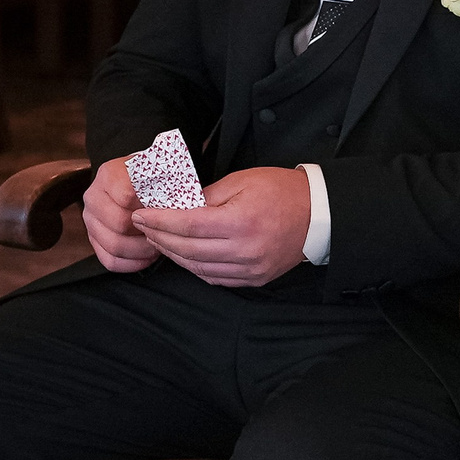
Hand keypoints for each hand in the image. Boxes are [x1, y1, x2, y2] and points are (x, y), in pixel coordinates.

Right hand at [82, 163, 158, 272]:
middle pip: (119, 223)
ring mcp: (91, 219)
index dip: (149, 208)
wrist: (142, 182)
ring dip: (141, 250)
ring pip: (113, 245)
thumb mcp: (159, 172)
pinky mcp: (94, 239)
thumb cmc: (153, 179)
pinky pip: (110, 260)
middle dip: (146, 231)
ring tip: (157, 243)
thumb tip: (167, 208)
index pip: (127, 197)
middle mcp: (94, 196)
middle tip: (164, 231)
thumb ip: (161, 185)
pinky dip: (132, 263)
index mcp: (109, 175)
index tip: (165, 211)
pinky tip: (147, 257)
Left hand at [132, 165, 311, 288]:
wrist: (319, 214)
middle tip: (143, 226)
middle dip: (160, 237)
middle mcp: (245, 250)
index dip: (159, 222)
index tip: (141, 215)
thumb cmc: (282, 191)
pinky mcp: (255, 279)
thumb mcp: (242, 181)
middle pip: (188, 250)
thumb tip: (174, 206)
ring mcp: (251, 269)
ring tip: (160, 240)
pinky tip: (184, 255)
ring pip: (198, 268)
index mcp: (242, 222)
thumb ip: (206, 196)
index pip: (188, 225)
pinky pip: (215, 278)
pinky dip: (195, 268)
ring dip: (174, 255)